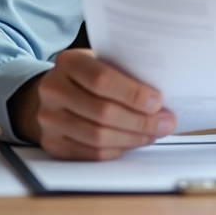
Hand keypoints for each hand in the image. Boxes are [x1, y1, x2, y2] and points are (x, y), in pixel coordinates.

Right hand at [11, 49, 175, 159]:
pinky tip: (134, 142)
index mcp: (68, 63)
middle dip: (140, 121)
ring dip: (133, 138)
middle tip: (165, 123)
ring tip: (153, 133)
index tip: (157, 102)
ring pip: (98, 137)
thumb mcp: (98, 61)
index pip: (102, 80)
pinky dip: (118, 150)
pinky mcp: (53, 143)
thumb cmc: (84, 76)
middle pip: (103, 112)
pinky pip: (92, 153)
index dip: (132, 94)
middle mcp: (54, 90)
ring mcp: (50, 119)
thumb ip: (122, 72)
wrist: (52, 93)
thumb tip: (159, 96)